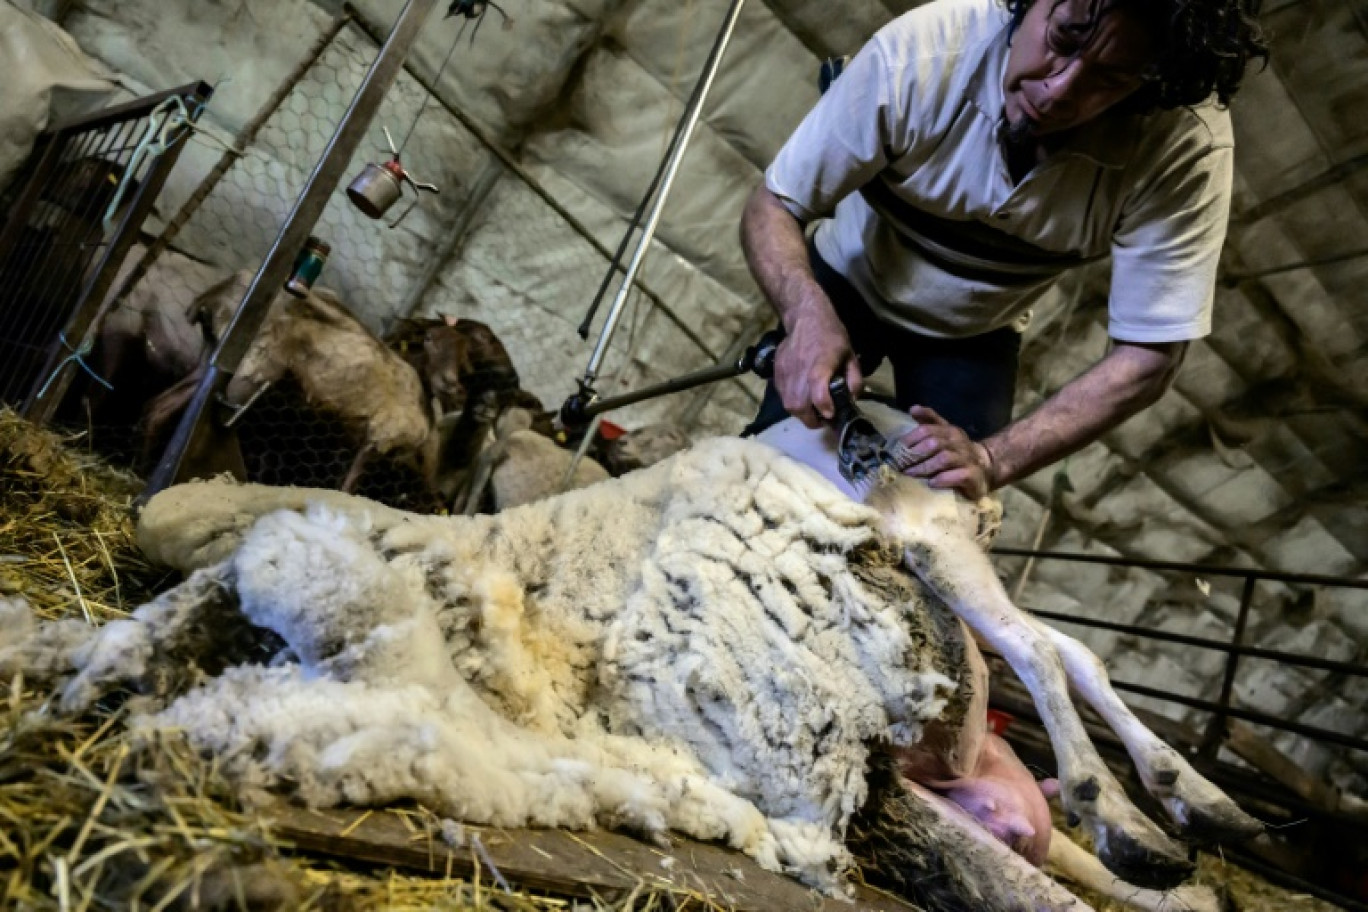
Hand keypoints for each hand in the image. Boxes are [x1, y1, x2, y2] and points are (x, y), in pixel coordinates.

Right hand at [774, 303, 862, 428]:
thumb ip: (854, 379)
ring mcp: (785, 375)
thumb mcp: (850, 355)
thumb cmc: (831, 335)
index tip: (831, 414)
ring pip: (789, 406)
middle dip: (813, 419)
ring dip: (802, 412)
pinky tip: (802, 395)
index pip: (819, 395)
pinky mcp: (777, 374)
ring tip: (812, 408)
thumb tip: (853, 399)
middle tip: (823, 417)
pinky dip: (792, 401)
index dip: (825, 408)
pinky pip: (783, 396)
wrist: (805, 318)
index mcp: (820, 368)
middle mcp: (799, 374)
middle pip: (800, 407)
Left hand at [898, 405, 996, 498]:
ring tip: (911, 474)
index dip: (909, 440)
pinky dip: (942, 479)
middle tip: (899, 466)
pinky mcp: (972, 476)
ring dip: (924, 467)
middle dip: (914, 455)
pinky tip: (932, 483)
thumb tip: (913, 408)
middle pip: (933, 443)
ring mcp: (966, 459)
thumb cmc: (958, 452)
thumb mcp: (945, 434)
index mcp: (949, 431)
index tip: (895, 451)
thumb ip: (929, 421)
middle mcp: (958, 442)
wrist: (986, 467)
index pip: (926, 430)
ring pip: (943, 459)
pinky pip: (957, 476)